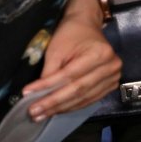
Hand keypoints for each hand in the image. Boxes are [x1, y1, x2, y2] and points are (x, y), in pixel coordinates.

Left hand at [23, 0, 120, 119]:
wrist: (86, 26)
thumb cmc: (70, 34)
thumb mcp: (55, 49)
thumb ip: (49, 72)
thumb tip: (38, 94)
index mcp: (99, 54)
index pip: (69, 76)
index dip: (47, 87)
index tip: (27, 95)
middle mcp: (110, 67)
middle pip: (77, 90)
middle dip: (53, 103)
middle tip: (34, 113)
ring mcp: (113, 77)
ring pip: (83, 98)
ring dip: (61, 109)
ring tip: (41, 115)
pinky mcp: (109, 85)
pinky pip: (89, 100)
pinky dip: (71, 106)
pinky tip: (56, 111)